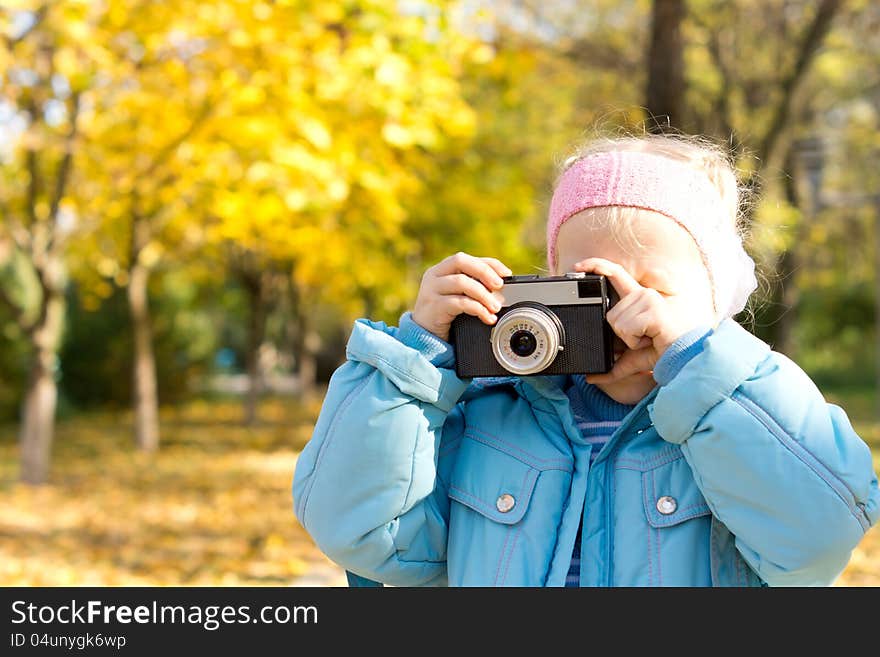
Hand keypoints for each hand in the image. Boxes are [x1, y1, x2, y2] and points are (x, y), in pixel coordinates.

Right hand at [411, 252, 512, 341]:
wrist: (423, 335)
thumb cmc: (444, 314)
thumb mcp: (457, 296)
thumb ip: (472, 286)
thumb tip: (501, 286)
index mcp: (441, 270)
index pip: (465, 258)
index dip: (488, 263)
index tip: (506, 273)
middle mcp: (434, 276)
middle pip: (461, 261)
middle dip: (484, 272)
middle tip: (500, 286)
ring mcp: (431, 290)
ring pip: (461, 282)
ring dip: (483, 294)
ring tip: (495, 307)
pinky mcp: (433, 307)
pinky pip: (459, 303)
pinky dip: (478, 309)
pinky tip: (487, 317)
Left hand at [573, 257, 705, 383]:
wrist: (680, 359)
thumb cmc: (658, 353)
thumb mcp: (628, 361)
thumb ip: (608, 368)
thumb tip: (588, 378)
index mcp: (637, 299)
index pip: (615, 274)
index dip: (596, 266)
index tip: (578, 266)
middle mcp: (643, 294)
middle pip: (610, 314)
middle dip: (620, 334)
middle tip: (642, 338)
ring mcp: (649, 300)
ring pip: (616, 322)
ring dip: (629, 339)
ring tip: (647, 338)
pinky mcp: (654, 311)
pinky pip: (627, 328)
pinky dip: (635, 341)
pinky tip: (650, 338)